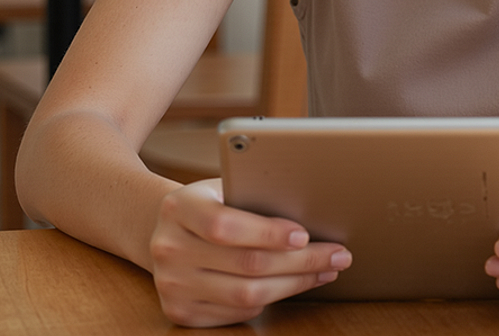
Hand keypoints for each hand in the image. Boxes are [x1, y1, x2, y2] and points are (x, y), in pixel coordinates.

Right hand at [149, 178, 351, 326]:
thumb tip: (310, 210)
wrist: (161, 229)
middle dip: (301, 261)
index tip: (305, 234)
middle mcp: (169, 249)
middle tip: (337, 255)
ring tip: (325, 271)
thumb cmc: (208, 202)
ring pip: (246, 294)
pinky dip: (269, 300)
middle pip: (246, 264)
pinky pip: (236, 313)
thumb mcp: (221, 186)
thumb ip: (252, 196)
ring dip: (294, 284)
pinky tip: (291, 284)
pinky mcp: (180, 312)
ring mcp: (172, 285)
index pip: (226, 225)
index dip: (268, 232)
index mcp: (179, 208)